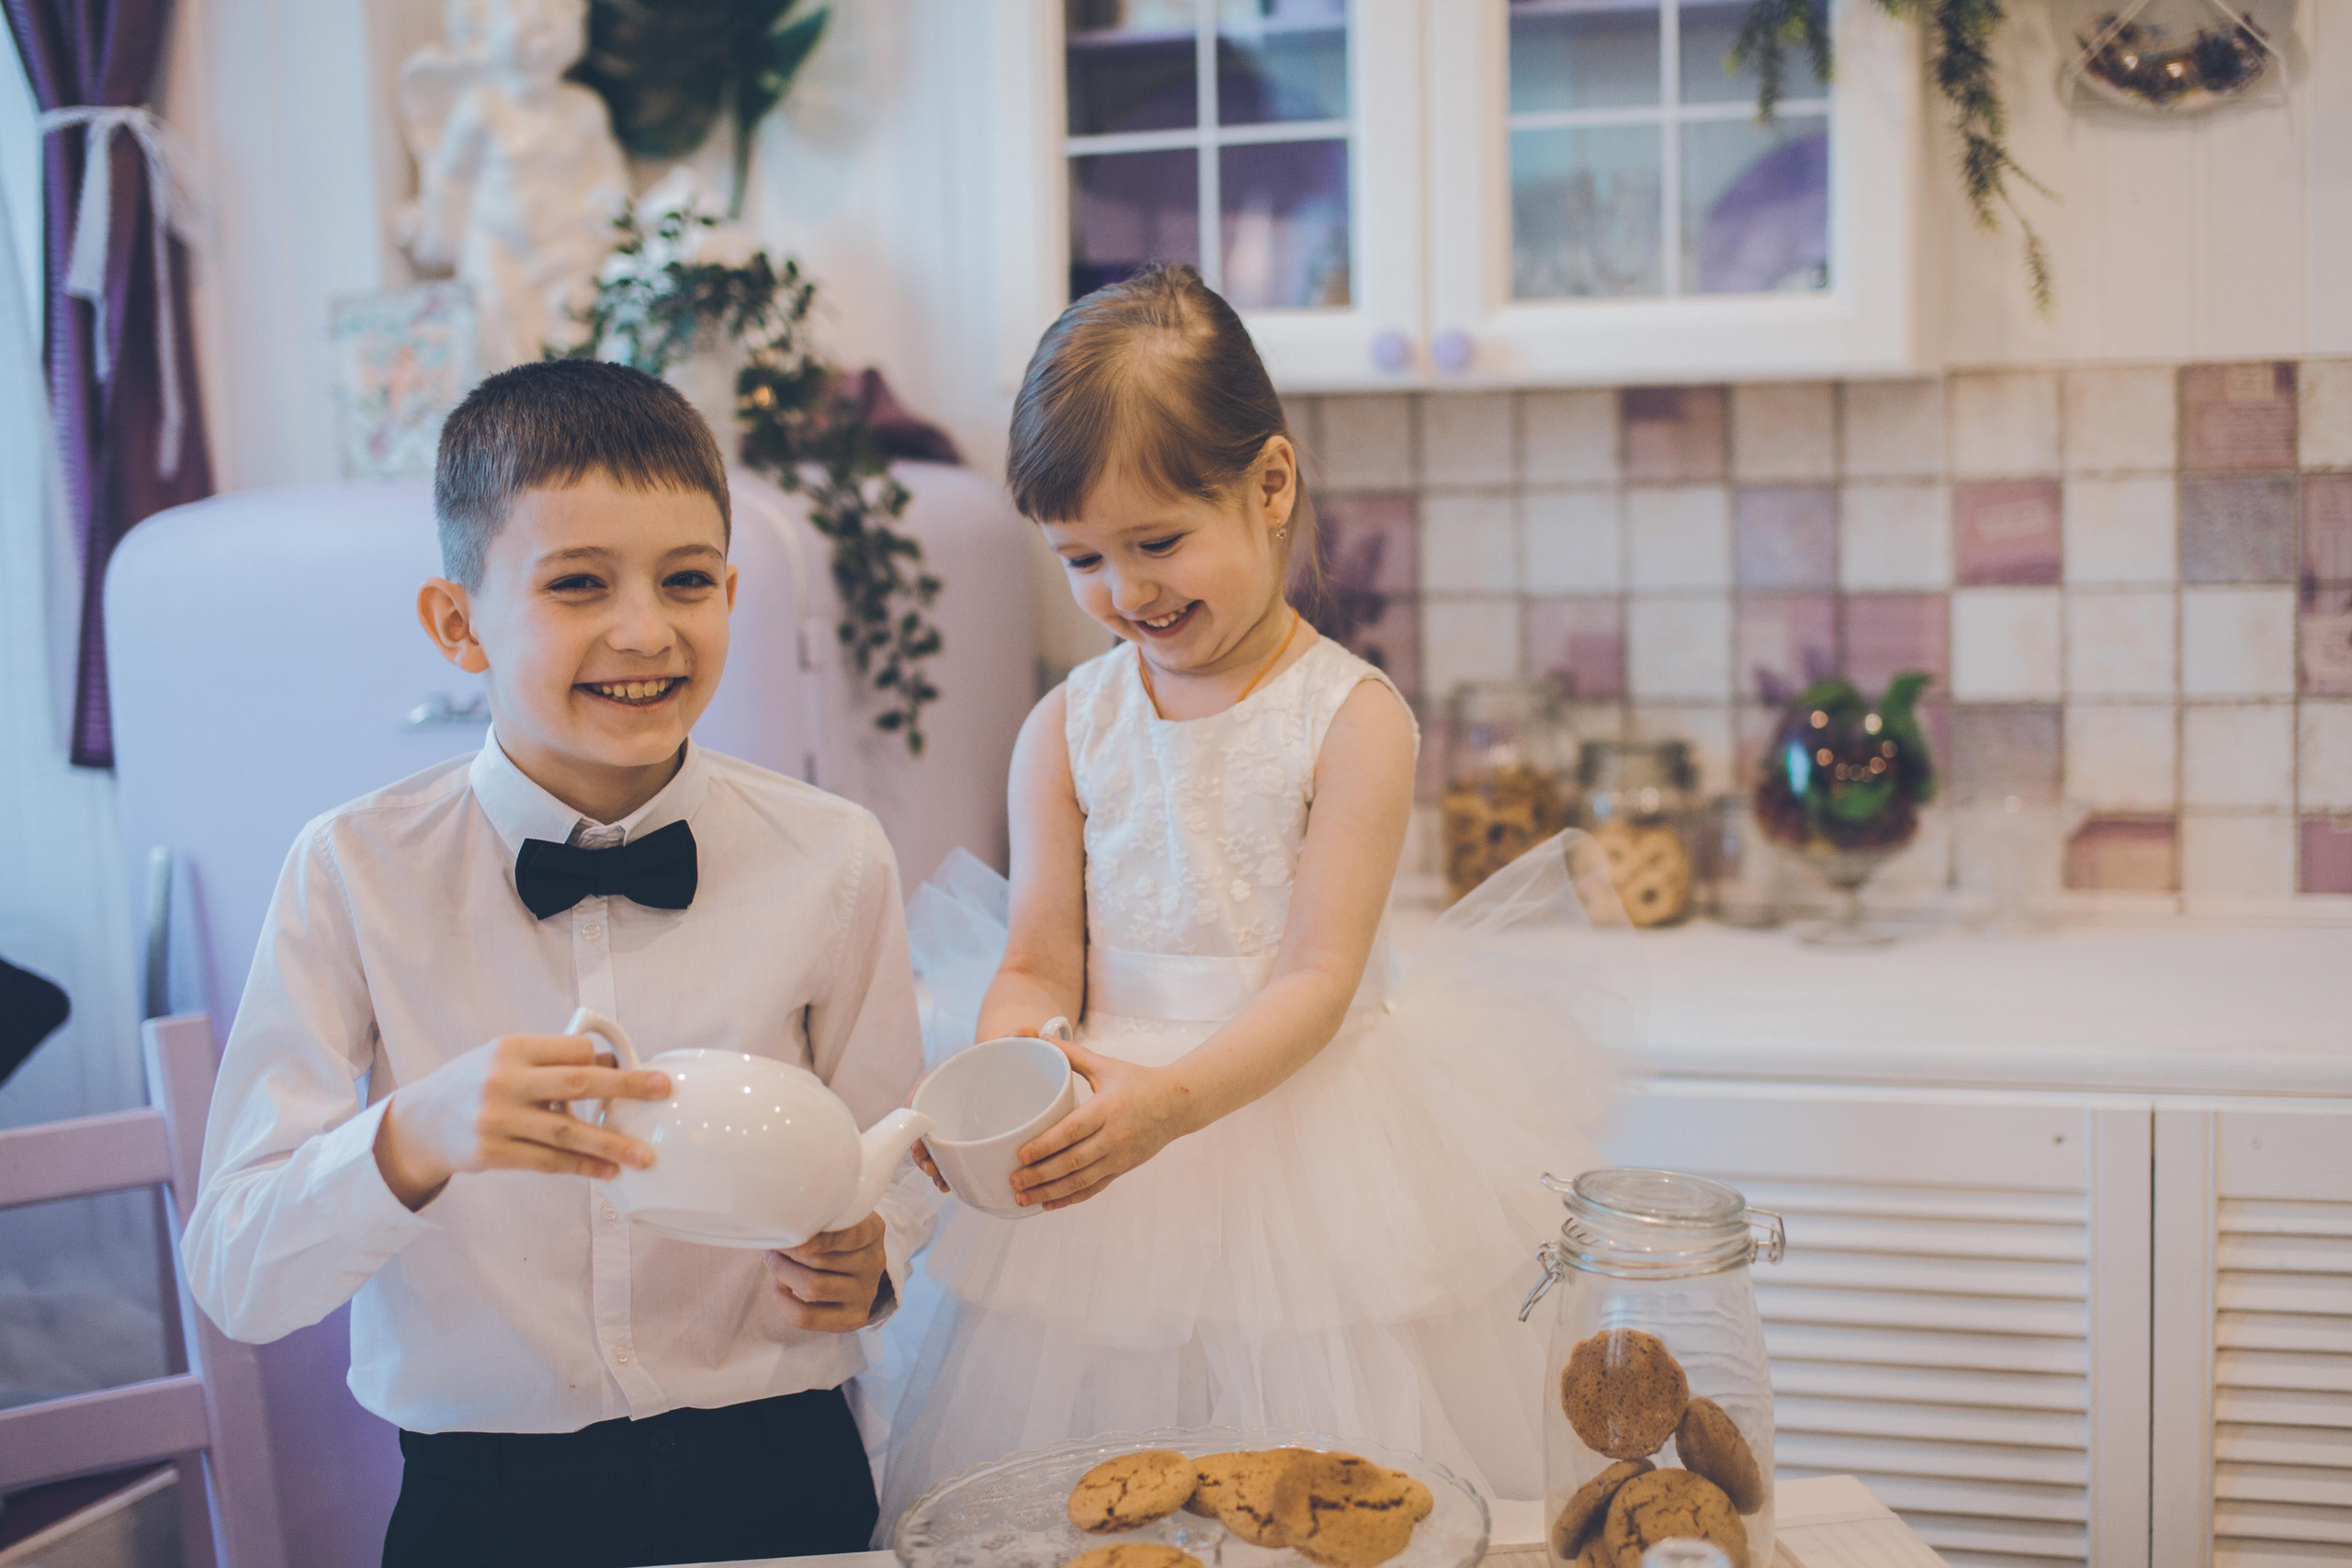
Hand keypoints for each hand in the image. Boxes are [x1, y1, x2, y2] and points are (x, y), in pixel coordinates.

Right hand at [373, 1034, 670, 1210]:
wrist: (417, 1124)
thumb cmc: (472, 1084)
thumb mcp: (502, 1058)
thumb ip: (548, 1061)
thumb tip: (611, 1066)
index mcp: (511, 1048)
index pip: (573, 1049)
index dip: (605, 1060)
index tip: (631, 1070)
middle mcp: (504, 1080)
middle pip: (579, 1083)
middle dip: (627, 1086)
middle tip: (663, 1091)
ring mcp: (497, 1119)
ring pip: (567, 1132)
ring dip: (611, 1145)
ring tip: (645, 1156)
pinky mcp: (492, 1153)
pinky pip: (548, 1162)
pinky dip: (582, 1168)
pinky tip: (607, 1173)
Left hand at [766, 1214, 887, 1332]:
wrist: (855, 1267)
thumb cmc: (835, 1235)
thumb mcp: (837, 1219)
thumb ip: (819, 1222)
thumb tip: (785, 1228)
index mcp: (872, 1231)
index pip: (850, 1235)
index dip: (823, 1241)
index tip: (799, 1242)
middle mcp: (874, 1262)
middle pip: (821, 1261)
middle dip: (788, 1253)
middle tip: (774, 1245)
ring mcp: (866, 1293)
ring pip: (813, 1287)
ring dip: (783, 1273)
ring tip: (773, 1262)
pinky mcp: (854, 1318)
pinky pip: (808, 1317)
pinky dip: (784, 1302)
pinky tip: (780, 1287)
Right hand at [908, 1018, 1062, 1195]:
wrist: (1001, 1070)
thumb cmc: (996, 1059)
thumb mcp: (1001, 1048)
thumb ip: (1013, 1038)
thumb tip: (1031, 1030)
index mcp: (942, 1081)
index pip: (917, 1097)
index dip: (912, 1117)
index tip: (918, 1135)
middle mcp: (941, 1106)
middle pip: (919, 1130)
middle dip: (921, 1152)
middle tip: (931, 1167)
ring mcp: (948, 1126)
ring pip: (932, 1148)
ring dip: (933, 1167)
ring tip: (942, 1182)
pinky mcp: (959, 1142)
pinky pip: (947, 1159)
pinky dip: (947, 1172)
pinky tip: (952, 1186)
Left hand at [1010, 1038, 1190, 1211]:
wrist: (1178, 1103)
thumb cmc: (1139, 1081)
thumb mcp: (1106, 1065)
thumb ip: (1073, 1054)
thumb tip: (1042, 1037)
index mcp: (1107, 1109)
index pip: (1072, 1131)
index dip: (1045, 1145)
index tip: (1020, 1154)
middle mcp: (1114, 1136)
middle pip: (1072, 1161)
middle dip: (1040, 1174)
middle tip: (1013, 1180)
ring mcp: (1120, 1157)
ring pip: (1081, 1180)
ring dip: (1050, 1191)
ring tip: (1023, 1197)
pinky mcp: (1123, 1169)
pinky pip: (1094, 1188)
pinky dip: (1071, 1198)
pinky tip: (1049, 1203)